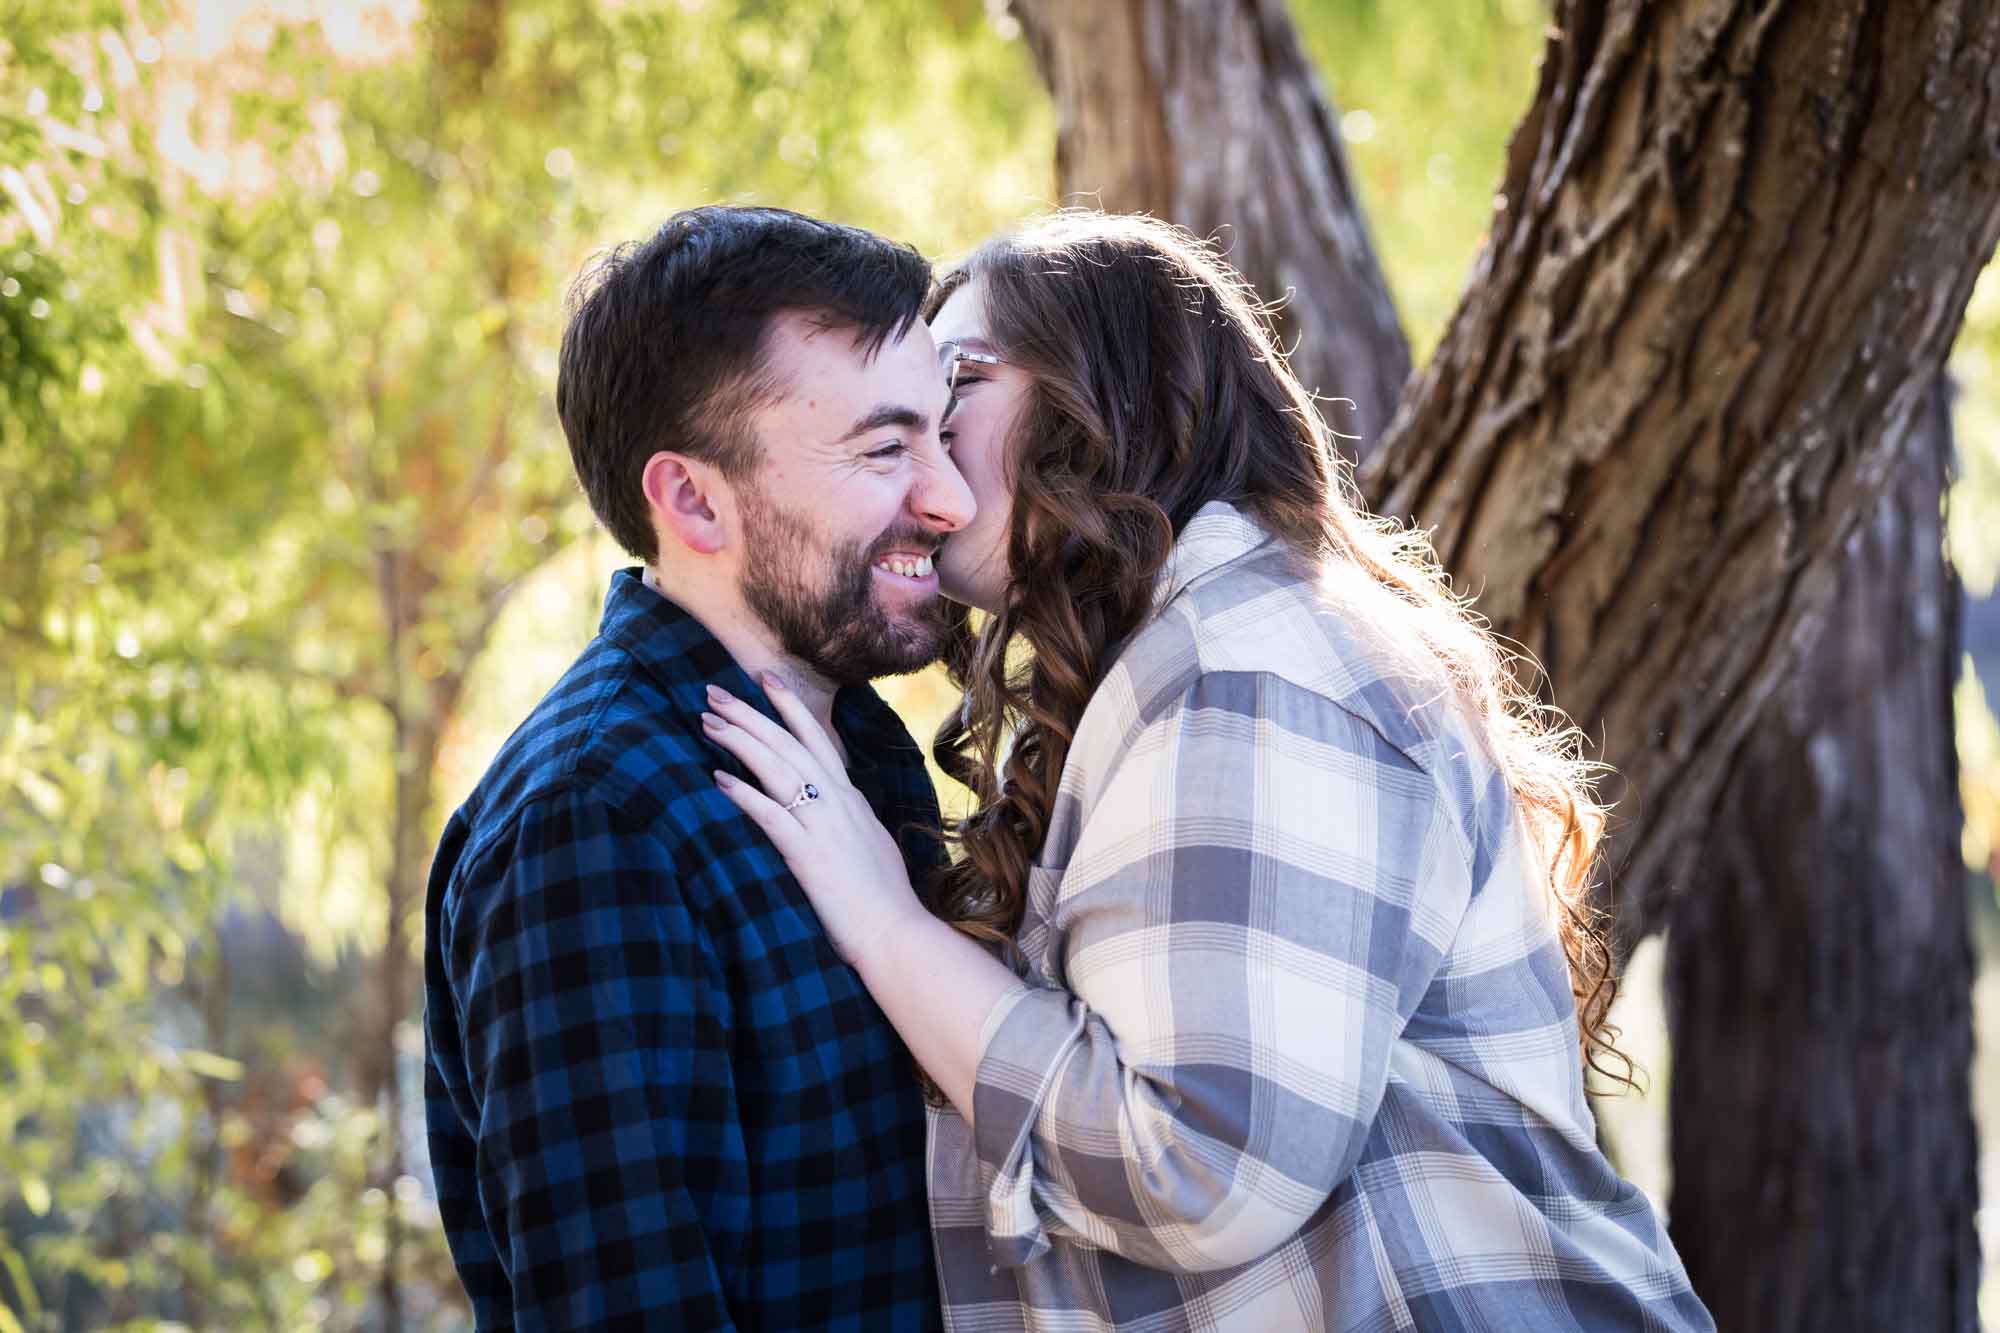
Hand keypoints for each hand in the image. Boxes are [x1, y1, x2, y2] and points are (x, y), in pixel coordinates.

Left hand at [704, 677, 930, 964]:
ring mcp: (824, 825)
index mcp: (851, 799)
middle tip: (714, 692)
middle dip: (751, 713)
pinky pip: (771, 815)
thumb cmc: (884, 898)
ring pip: (778, 768)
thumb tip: (837, 806)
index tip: (765, 679)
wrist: (895, 932)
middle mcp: (839, 802)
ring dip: (741, 741)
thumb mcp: (871, 843)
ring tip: (707, 723)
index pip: (817, 739)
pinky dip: (744, 794)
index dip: (789, 707)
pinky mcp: (809, 855)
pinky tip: (717, 778)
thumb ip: (851, 819)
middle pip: (789, 744)